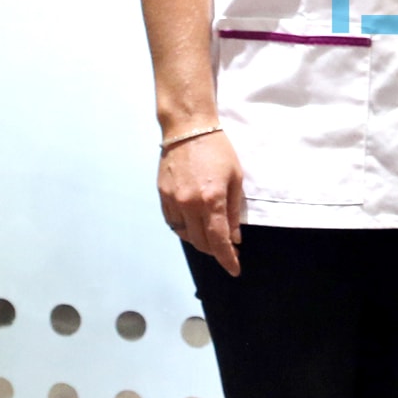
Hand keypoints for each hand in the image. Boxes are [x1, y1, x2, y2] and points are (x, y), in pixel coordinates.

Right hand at [159, 130, 245, 274]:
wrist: (187, 129)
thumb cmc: (218, 150)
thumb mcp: (236, 178)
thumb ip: (233, 210)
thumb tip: (234, 237)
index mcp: (211, 200)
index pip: (219, 240)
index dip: (227, 259)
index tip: (235, 269)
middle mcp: (189, 204)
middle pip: (201, 242)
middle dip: (215, 251)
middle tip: (227, 250)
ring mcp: (173, 201)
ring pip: (185, 235)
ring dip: (199, 241)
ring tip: (211, 238)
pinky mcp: (162, 196)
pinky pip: (173, 223)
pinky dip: (184, 229)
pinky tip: (193, 227)